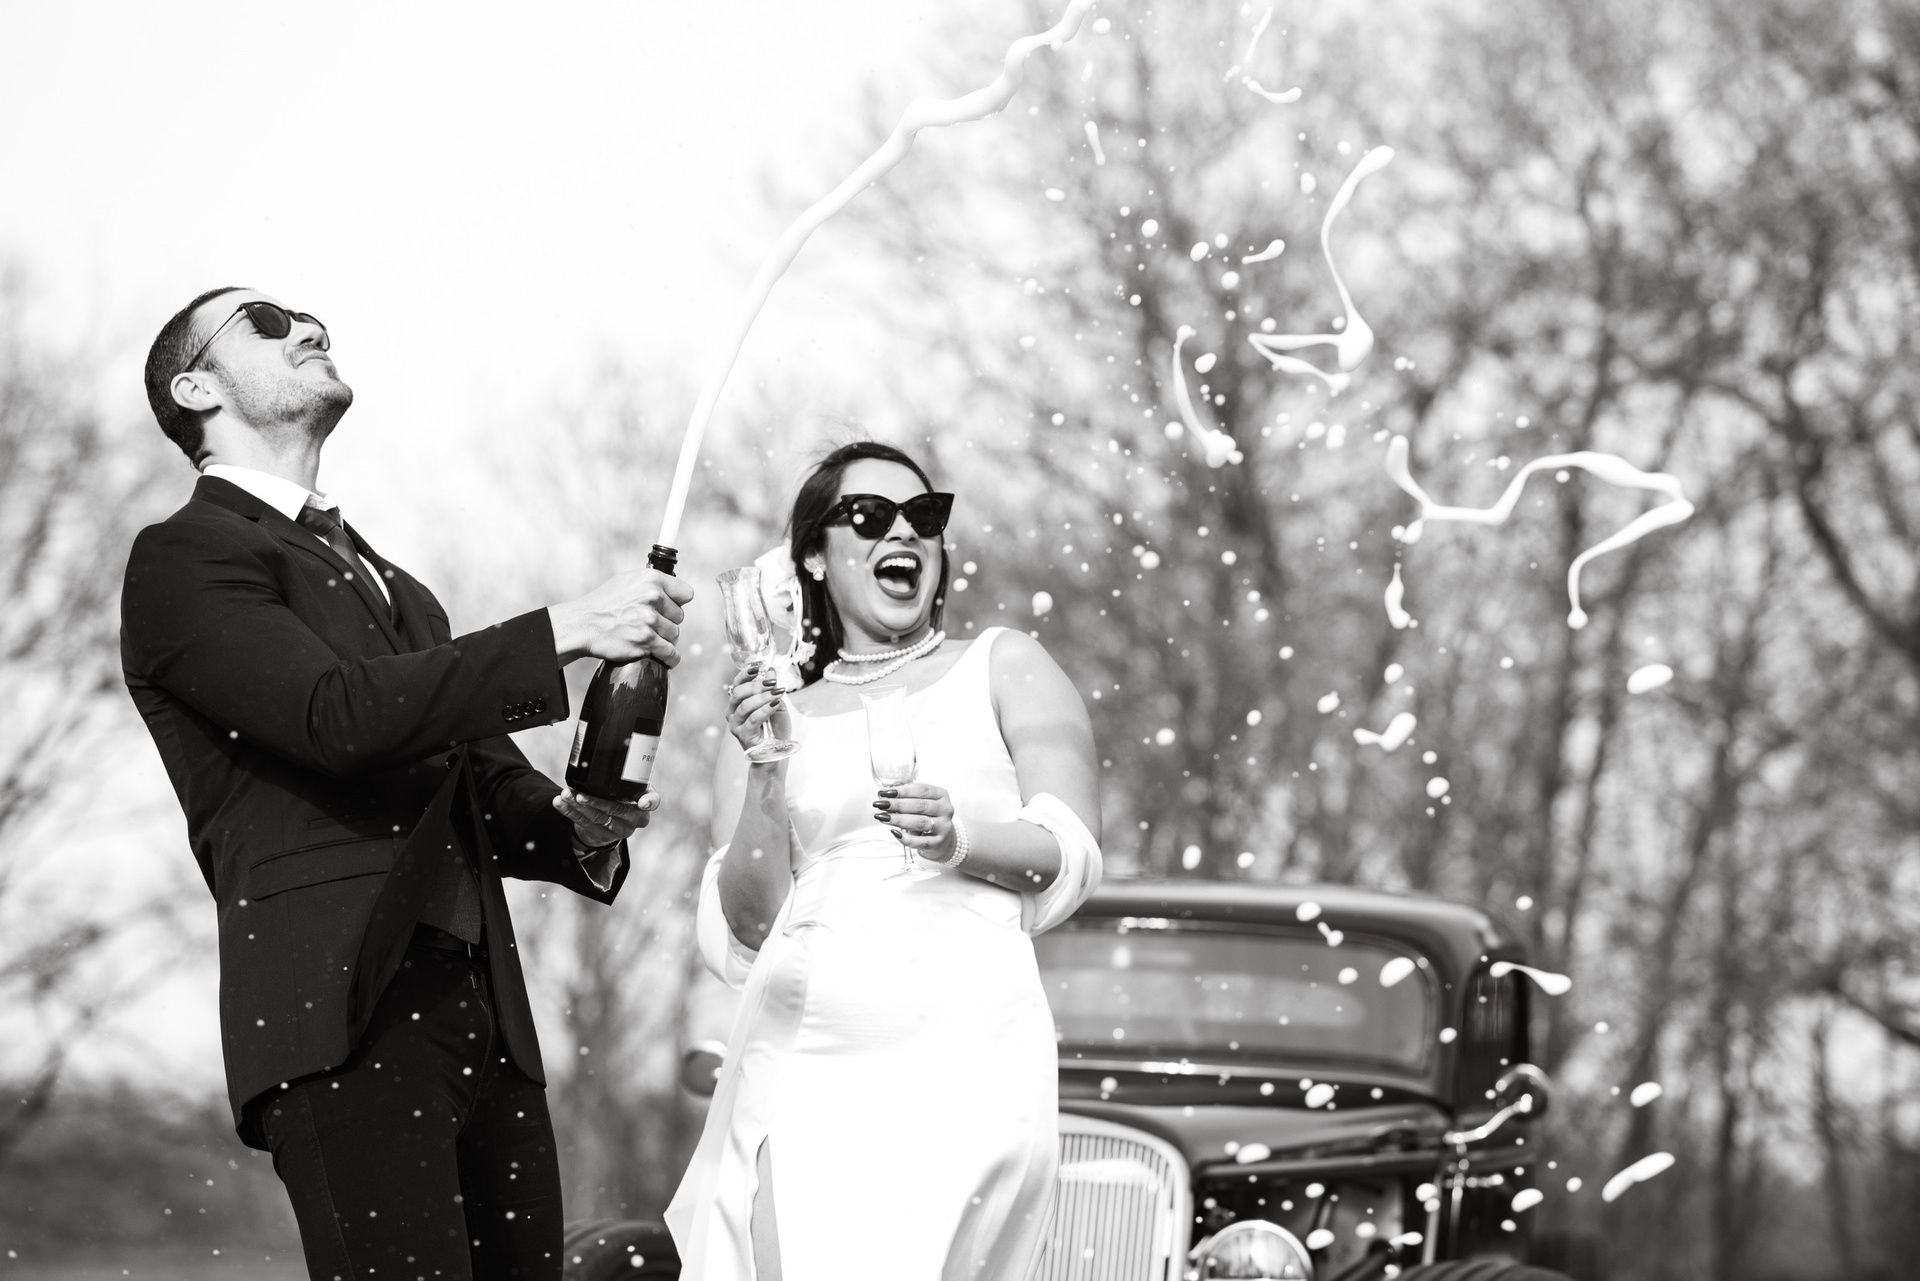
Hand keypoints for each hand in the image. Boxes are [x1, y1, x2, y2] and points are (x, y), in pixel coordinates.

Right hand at [550, 568, 694, 666]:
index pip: (686, 594)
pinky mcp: (645, 641)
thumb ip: (652, 583)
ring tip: (649, 637)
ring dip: (665, 639)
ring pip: (675, 635)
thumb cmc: (604, 603)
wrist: (583, 624)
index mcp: (652, 579)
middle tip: (650, 624)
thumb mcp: (627, 581)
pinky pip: (671, 653)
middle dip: (668, 622)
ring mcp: (649, 620)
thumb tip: (673, 589)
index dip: (678, 602)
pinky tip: (667, 658)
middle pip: (680, 616)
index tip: (670, 608)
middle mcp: (652, 597)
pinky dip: (670, 658)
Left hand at [553, 788, 656, 846]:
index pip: (653, 802)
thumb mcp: (631, 788)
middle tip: (579, 794)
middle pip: (616, 809)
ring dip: (578, 806)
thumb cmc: (623, 796)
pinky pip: (583, 824)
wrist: (613, 822)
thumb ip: (628, 778)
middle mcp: (635, 819)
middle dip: (595, 801)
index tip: (643, 802)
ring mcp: (619, 831)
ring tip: (566, 794)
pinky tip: (560, 803)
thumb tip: (612, 750)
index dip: (649, 802)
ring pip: (597, 818)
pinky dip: (569, 812)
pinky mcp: (602, 836)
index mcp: (645, 804)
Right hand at [724, 660, 790, 755]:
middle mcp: (733, 713)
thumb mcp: (777, 704)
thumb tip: (771, 671)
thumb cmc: (775, 728)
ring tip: (777, 693)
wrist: (777, 751)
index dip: (745, 674)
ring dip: (763, 697)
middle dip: (756, 685)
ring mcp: (736, 725)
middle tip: (772, 683)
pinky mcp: (744, 736)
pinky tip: (775, 704)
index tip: (757, 667)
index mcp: (738, 703)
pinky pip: (753, 719)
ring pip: (746, 705)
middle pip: (739, 693)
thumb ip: (772, 689)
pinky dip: (765, 709)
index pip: (737, 685)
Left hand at [872, 782, 956, 860]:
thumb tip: (883, 796)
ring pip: (920, 822)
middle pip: (920, 806)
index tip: (885, 793)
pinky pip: (920, 842)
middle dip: (898, 805)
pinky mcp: (938, 842)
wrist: (941, 836)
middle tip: (881, 804)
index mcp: (941, 795)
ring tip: (883, 817)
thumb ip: (905, 798)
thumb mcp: (921, 802)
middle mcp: (945, 810)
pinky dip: (906, 838)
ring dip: (899, 820)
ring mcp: (943, 827)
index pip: (922, 790)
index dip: (902, 791)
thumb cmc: (927, 815)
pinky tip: (895, 833)